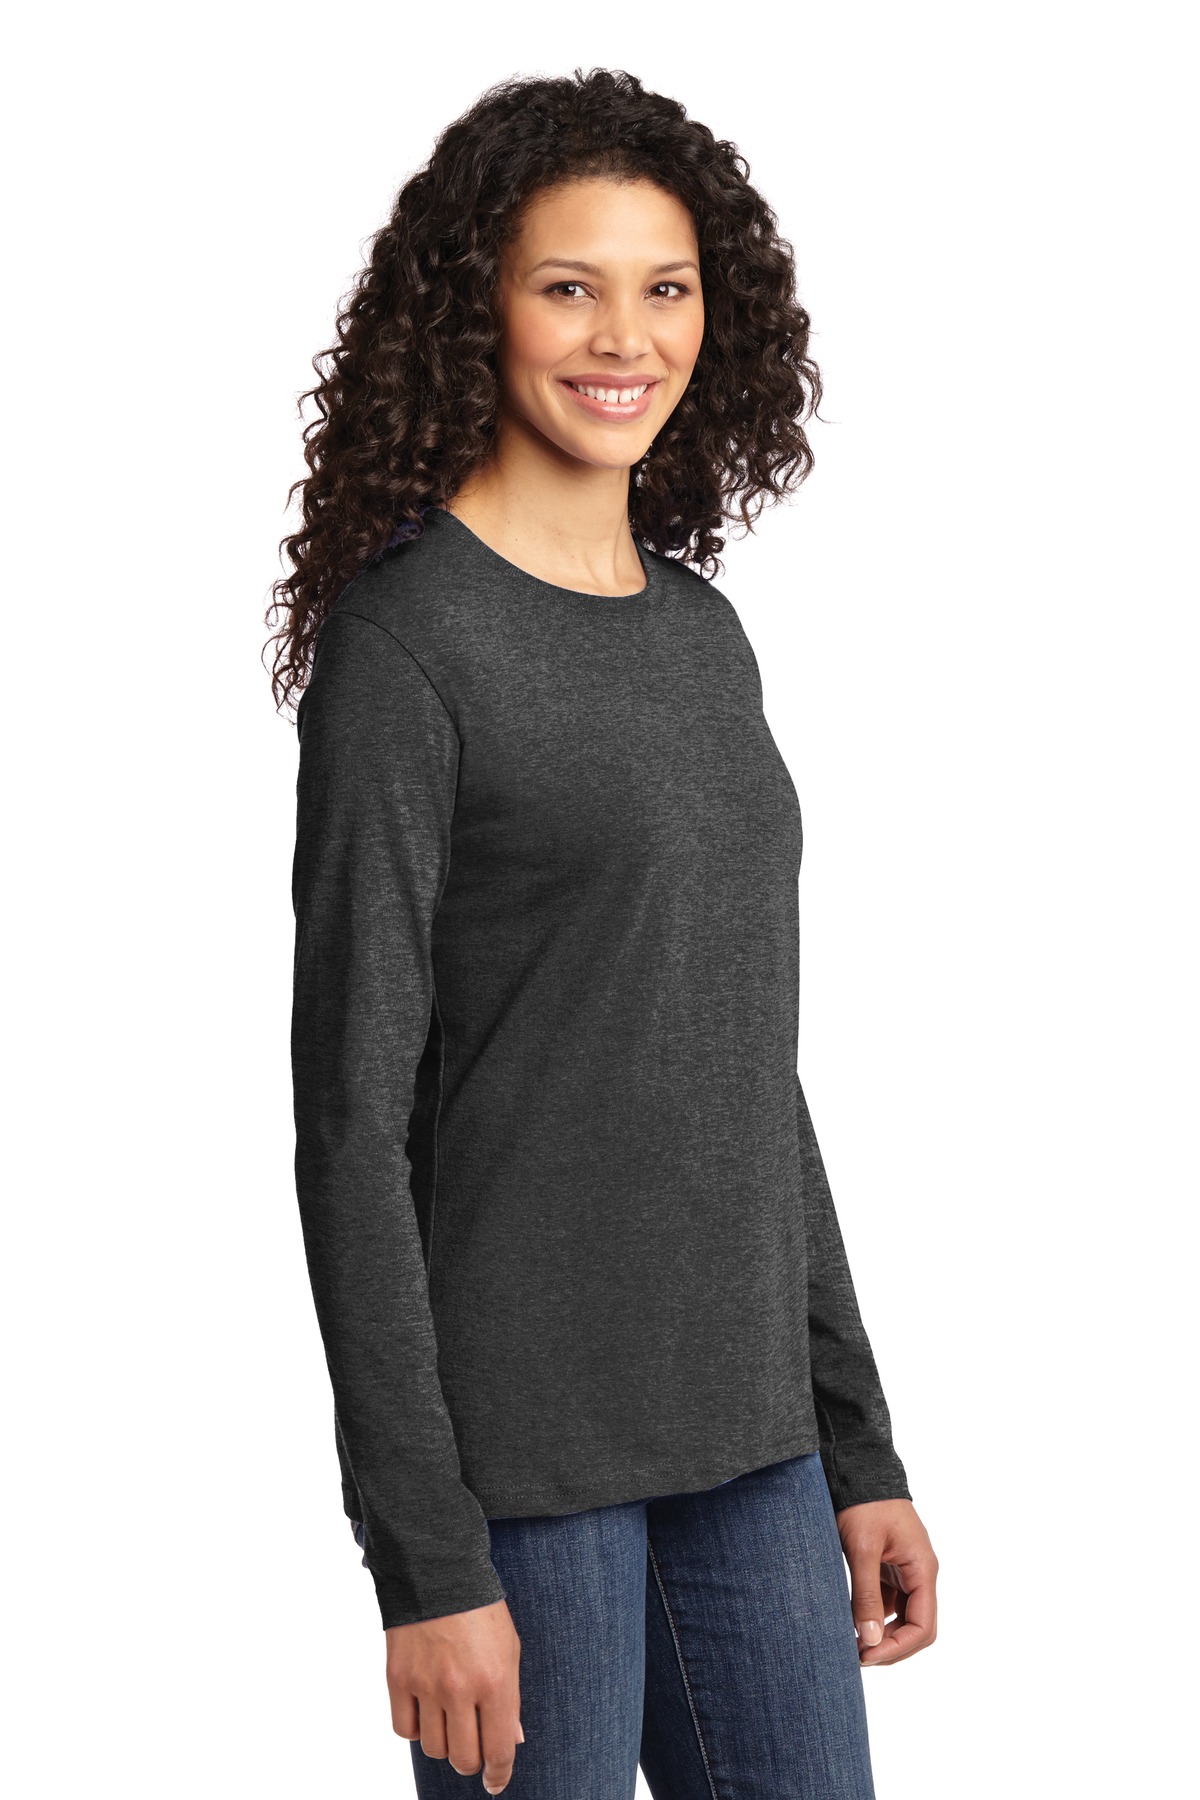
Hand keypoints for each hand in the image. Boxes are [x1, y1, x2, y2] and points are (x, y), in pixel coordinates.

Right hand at [386, 1597, 524, 1793]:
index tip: (494, 1782)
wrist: (438, 1572)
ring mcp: (426, 1685)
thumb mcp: (509, 1650)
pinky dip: (415, 1728)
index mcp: (495, 1681)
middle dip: (471, 1762)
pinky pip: (404, 1730)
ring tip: (450, 1719)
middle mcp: (460, 1688)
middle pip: (463, 1758)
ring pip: (433, 1748)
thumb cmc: (481, 1611)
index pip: (499, 1749)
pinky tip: (425, 1710)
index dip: (498, 1774)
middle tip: (473, 1748)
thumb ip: (510, 1699)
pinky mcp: (398, 1678)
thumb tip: (511, 1741)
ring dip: (444, 1742)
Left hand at [834, 1497, 937, 1665]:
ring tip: (852, 1642)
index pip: (923, 1626)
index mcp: (922, 1569)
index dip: (897, 1648)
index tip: (866, 1656)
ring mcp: (905, 1569)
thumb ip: (866, 1595)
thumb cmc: (863, 1503)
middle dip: (891, 1646)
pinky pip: (888, 1600)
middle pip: (917, 1627)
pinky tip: (851, 1620)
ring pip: (902, 1616)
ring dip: (882, 1634)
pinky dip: (874, 1615)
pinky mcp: (889, 1565)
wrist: (857, 1467)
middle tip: (858, 1656)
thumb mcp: (862, 1549)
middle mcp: (920, 1572)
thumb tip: (870, 1640)